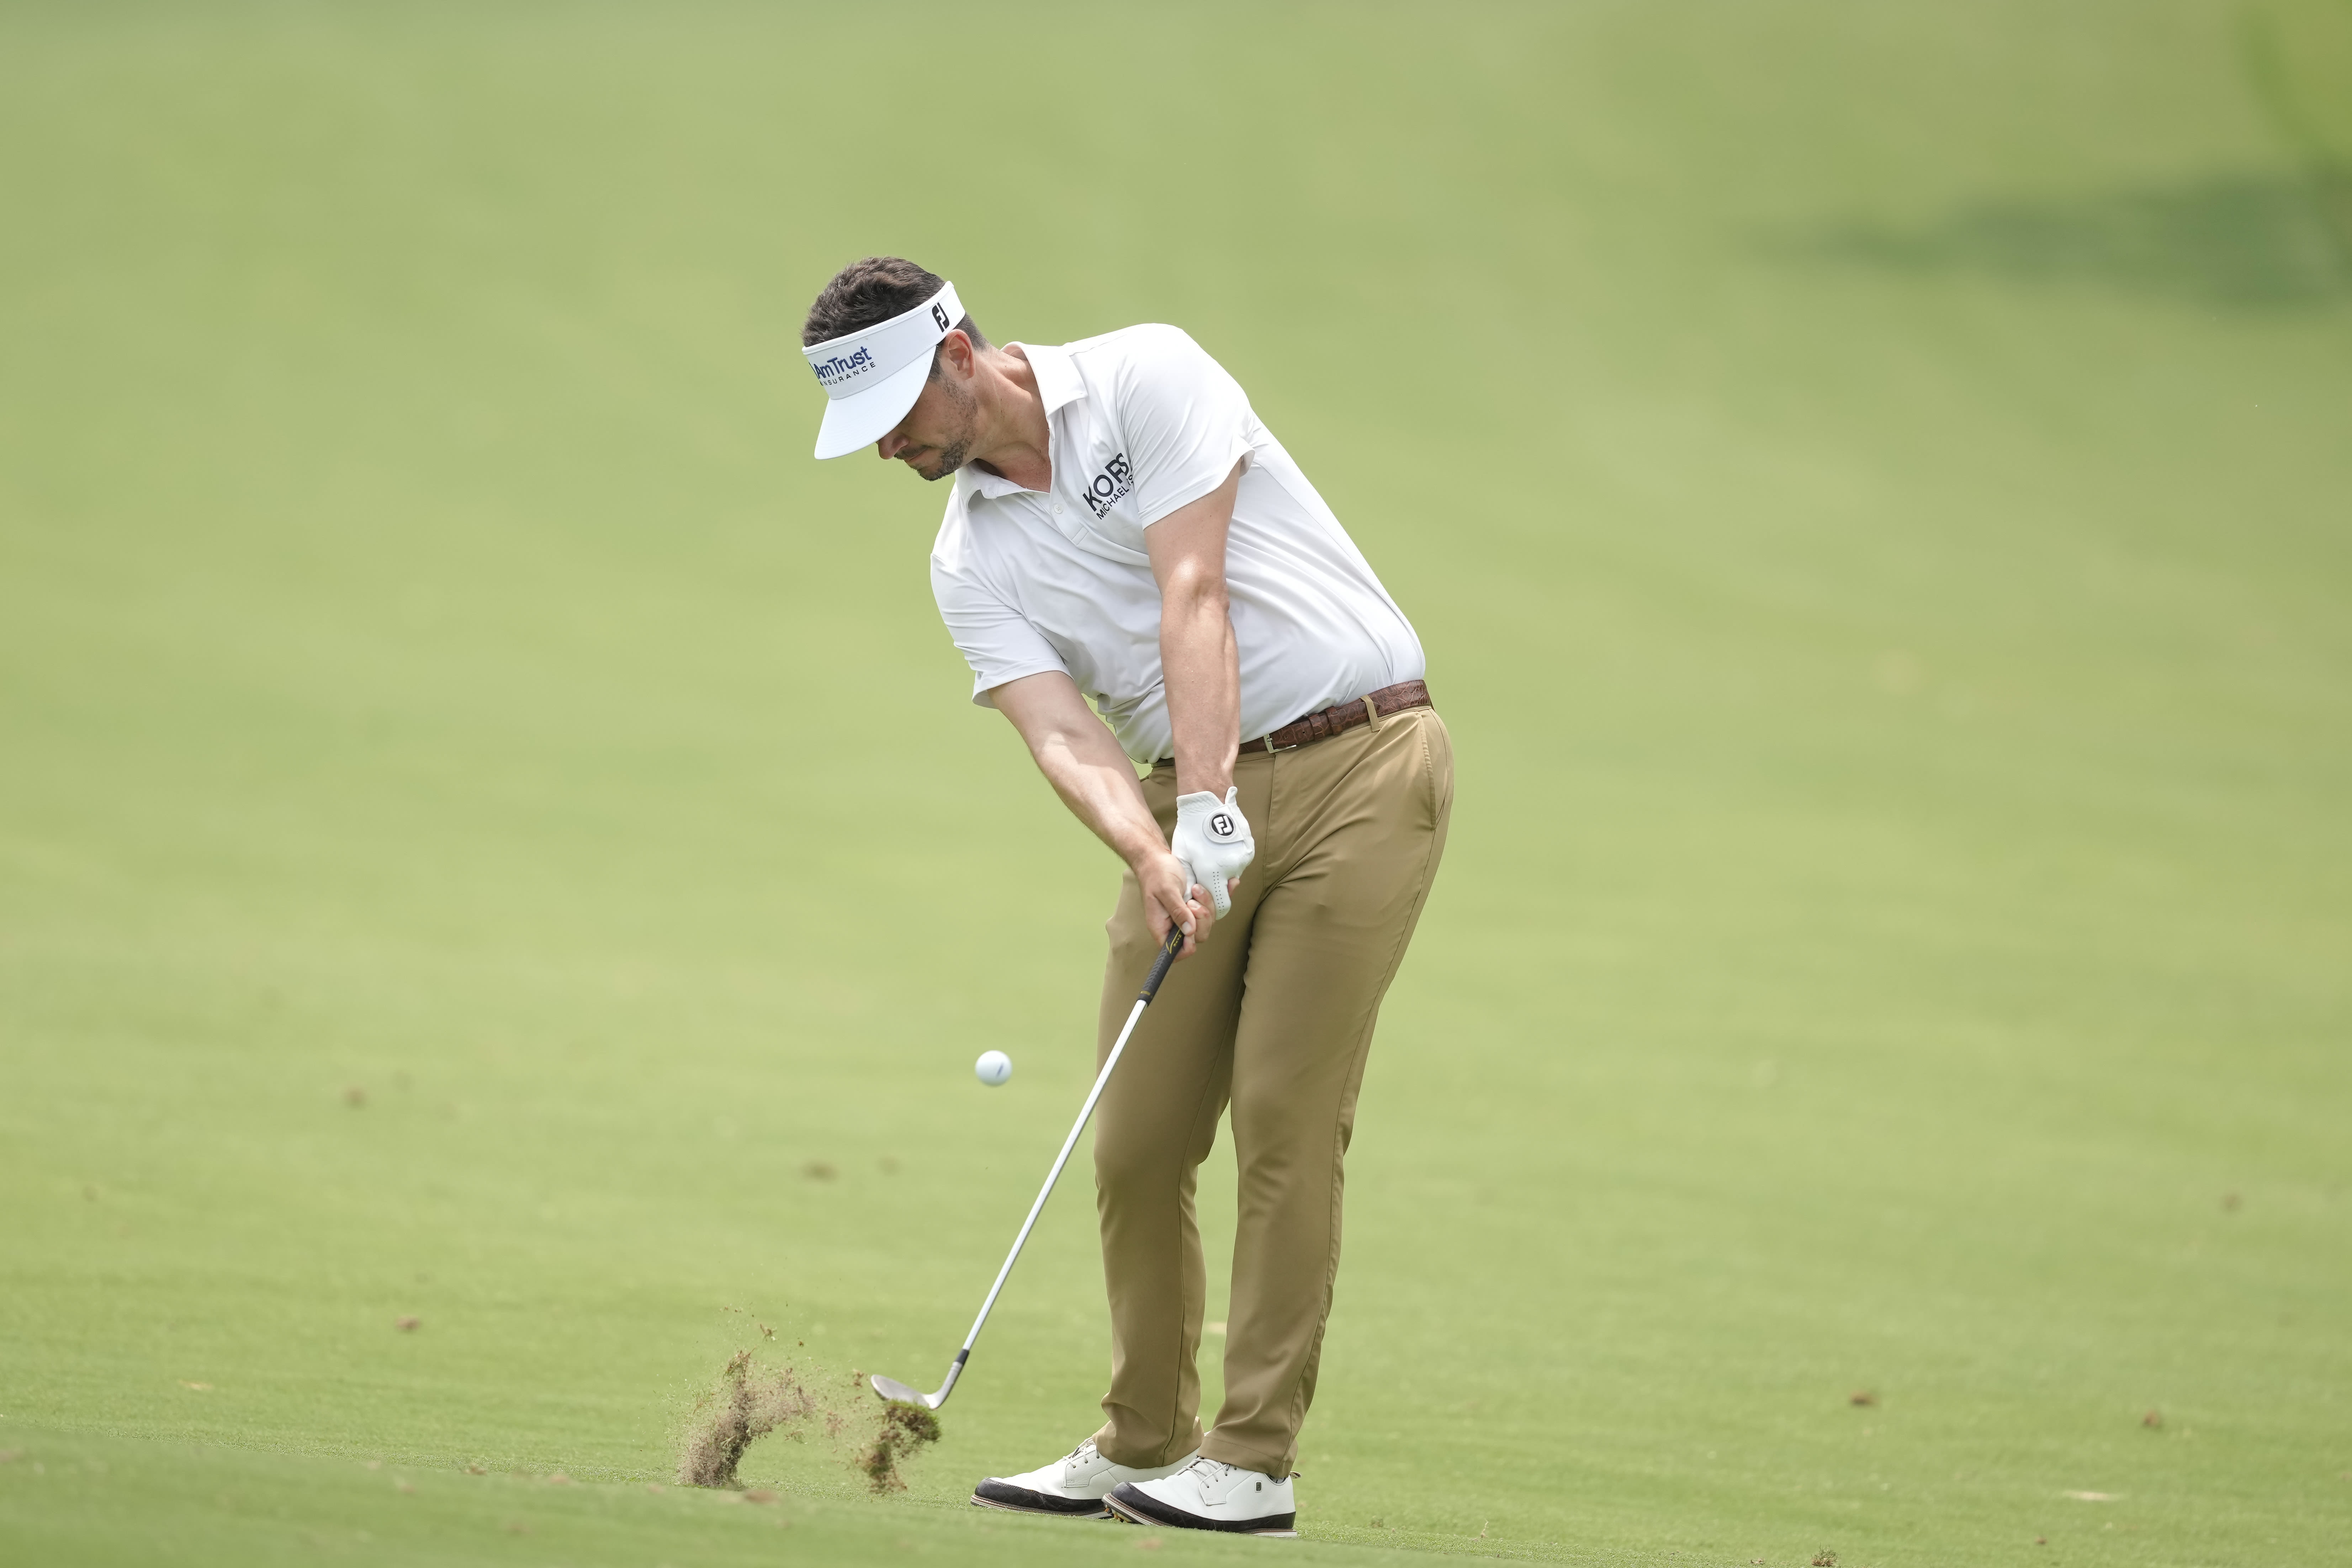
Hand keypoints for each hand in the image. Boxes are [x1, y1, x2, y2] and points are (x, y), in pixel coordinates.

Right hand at [1135, 848, 1215, 958]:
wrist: (1157, 858)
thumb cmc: (1156, 873)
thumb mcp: (1166, 891)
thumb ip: (1177, 911)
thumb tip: (1189, 931)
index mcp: (1162, 927)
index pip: (1175, 951)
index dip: (1187, 945)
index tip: (1191, 927)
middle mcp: (1176, 924)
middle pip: (1198, 936)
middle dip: (1201, 918)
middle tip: (1192, 900)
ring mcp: (1188, 915)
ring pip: (1208, 921)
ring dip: (1208, 904)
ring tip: (1197, 888)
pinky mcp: (1197, 905)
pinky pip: (1214, 908)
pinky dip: (1222, 896)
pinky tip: (1230, 884)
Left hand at [1171, 788, 1254, 918]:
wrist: (1208, 804)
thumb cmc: (1191, 831)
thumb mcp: (1183, 857)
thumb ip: (1189, 881)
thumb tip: (1191, 898)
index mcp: (1213, 873)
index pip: (1220, 904)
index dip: (1211, 904)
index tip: (1201, 895)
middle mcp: (1231, 869)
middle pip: (1226, 889)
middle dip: (1216, 886)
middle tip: (1204, 871)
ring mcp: (1242, 859)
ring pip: (1233, 874)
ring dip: (1223, 871)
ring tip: (1211, 855)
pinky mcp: (1248, 849)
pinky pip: (1239, 861)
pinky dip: (1230, 859)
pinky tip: (1220, 848)